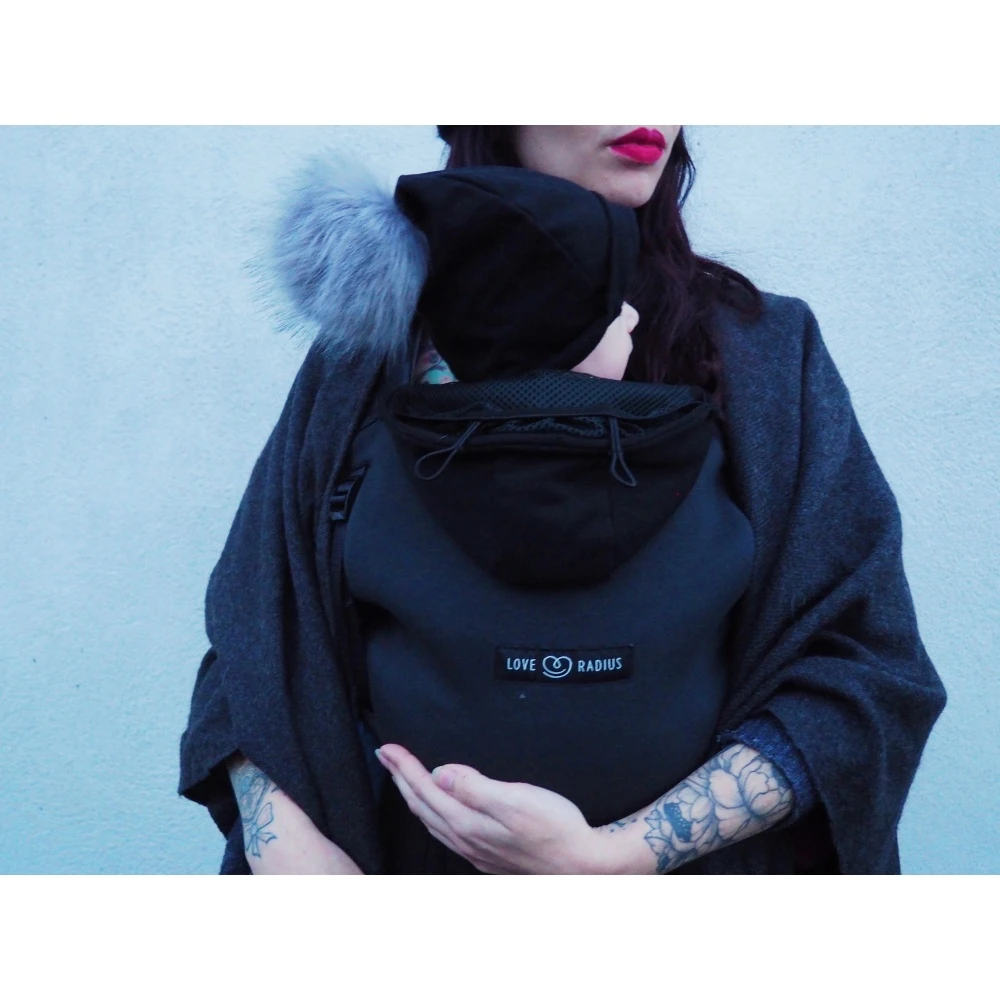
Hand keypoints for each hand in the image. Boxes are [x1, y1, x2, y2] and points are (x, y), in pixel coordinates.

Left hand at [376, 744, 611, 873]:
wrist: (582, 866)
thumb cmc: (555, 829)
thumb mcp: (516, 798)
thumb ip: (474, 786)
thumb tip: (439, 773)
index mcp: (467, 822)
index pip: (425, 788)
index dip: (404, 765)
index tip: (387, 747)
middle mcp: (465, 840)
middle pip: (421, 805)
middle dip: (400, 777)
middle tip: (385, 754)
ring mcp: (475, 851)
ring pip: (431, 821)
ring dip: (412, 796)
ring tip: (402, 778)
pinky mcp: (487, 856)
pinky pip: (445, 832)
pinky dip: (431, 813)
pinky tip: (437, 811)